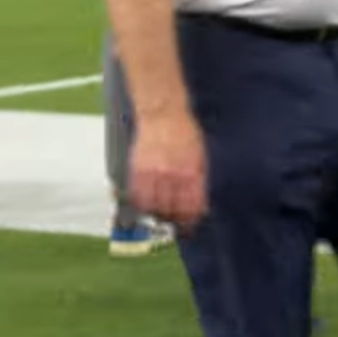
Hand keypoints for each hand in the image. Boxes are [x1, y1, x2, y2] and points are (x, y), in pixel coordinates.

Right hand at [128, 112, 208, 231]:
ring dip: (157, 214)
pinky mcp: (138, 169)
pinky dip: (141, 203)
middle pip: (172, 210)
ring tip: (160, 214)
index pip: (191, 206)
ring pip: (153, 206)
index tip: (190, 223)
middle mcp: (172, 175)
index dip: (190, 219)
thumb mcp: (199, 155)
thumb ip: (198, 179)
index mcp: (191, 172)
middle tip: (174, 221)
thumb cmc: (184, 132)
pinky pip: (138, 195)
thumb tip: (199, 203)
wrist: (163, 113)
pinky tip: (146, 203)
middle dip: (174, 220)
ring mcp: (153, 173)